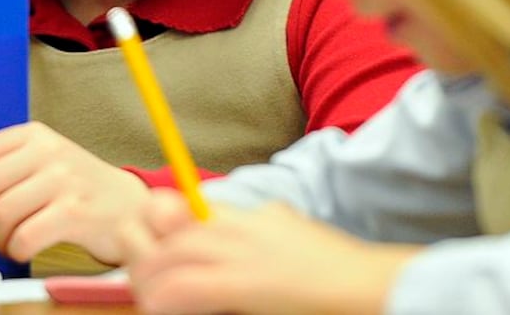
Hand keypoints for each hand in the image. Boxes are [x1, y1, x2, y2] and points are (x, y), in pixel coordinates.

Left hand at [0, 121, 148, 263]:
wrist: (128, 206)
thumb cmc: (77, 188)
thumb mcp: (45, 160)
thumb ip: (7, 164)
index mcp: (34, 134)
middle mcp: (49, 151)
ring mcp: (64, 180)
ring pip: (1, 213)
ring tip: (9, 241)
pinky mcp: (76, 212)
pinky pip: (24, 237)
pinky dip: (16, 250)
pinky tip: (24, 248)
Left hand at [123, 190, 417, 314]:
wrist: (368, 286)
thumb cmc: (340, 270)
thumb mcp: (298, 234)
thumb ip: (272, 225)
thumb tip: (264, 218)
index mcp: (256, 215)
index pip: (195, 205)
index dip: (164, 223)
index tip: (154, 244)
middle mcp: (243, 227)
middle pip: (173, 226)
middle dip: (149, 252)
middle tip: (141, 277)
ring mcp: (241, 253)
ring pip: (171, 255)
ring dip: (150, 278)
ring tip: (146, 298)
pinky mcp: (242, 284)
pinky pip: (186, 287)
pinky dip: (165, 298)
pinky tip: (160, 308)